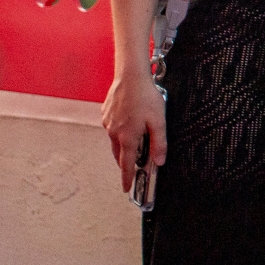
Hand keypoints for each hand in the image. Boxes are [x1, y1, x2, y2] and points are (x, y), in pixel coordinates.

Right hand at [102, 68, 166, 191]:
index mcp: (128, 137)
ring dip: (122, 145)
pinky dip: (119, 130)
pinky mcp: (106, 113)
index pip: (127, 164)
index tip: (126, 189)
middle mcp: (114, 132)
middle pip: (119, 154)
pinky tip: (128, 122)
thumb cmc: (146, 96)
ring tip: (132, 145)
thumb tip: (159, 161)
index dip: (127, 178)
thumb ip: (159, 143)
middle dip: (125, 162)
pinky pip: (112, 127)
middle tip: (131, 168)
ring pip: (114, 140)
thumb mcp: (158, 120)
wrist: (130, 76)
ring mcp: (108, 122)